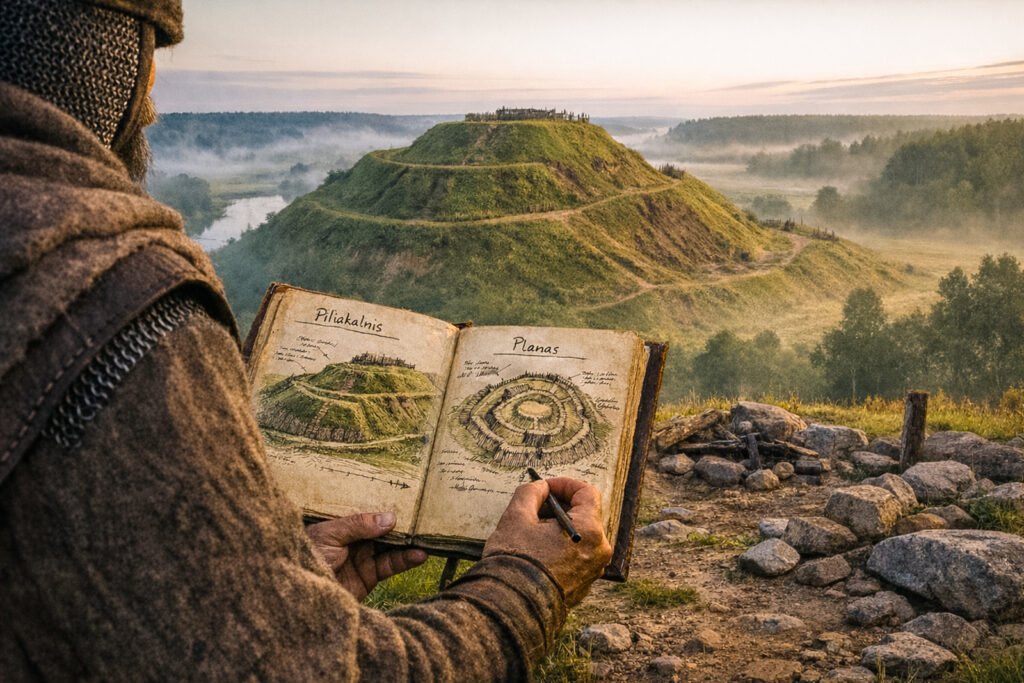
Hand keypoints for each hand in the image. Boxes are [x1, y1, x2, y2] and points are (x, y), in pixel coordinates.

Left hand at [306, 512, 427, 600]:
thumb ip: (360, 525)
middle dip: (402, 521)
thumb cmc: (307, 556)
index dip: (385, 503)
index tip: (407, 496)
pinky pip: (392, 565)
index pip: (367, 510)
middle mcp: (354, 538)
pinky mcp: (369, 576)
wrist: (297, 596)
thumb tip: (391, 518)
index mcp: (341, 523)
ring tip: (427, 536)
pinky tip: (419, 555)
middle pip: (383, 527)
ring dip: (409, 541)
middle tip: (424, 514)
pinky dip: (406, 560)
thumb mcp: (330, 534)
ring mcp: (362, 557)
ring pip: (391, 545)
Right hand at [483, 477, 611, 606]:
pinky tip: (536, 551)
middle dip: (559, 506)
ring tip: (531, 531)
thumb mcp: (517, 517)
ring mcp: (592, 571)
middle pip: (584, 515)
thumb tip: (540, 488)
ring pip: (579, 537)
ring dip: (557, 527)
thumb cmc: (515, 562)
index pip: (587, 493)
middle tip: (534, 507)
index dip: (564, 484)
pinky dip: (560, 547)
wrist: (512, 609)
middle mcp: (598, 551)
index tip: (545, 487)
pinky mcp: (582, 586)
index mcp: (590, 531)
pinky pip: (575, 556)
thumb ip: (531, 493)